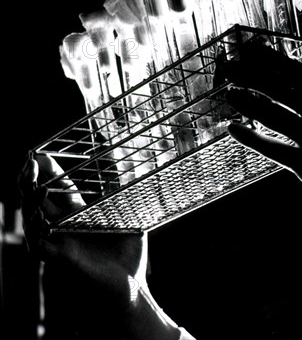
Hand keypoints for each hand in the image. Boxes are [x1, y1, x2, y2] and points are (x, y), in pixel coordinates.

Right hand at [17, 155, 177, 337]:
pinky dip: (36, 231)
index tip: (41, 153)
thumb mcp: (128, 217)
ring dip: (31, 200)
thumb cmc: (129, 256)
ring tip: (34, 184)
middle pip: (38, 199)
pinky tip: (38, 216)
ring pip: (33, 219)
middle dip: (30, 179)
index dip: (49, 172)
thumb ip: (126, 194)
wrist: (130, 287)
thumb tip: (133, 168)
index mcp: (78, 216)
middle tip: (29, 160)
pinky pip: (39, 245)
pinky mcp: (61, 260)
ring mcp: (59, 243)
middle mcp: (63, 228)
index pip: (58, 188)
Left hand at [222, 43, 301, 227]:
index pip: (299, 74)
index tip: (253, 49)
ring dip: (248, 102)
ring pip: (273, 115)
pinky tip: (233, 129)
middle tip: (230, 66)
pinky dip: (251, 138)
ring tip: (229, 92)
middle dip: (252, 75)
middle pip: (280, 89)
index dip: (273, 60)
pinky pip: (273, 148)